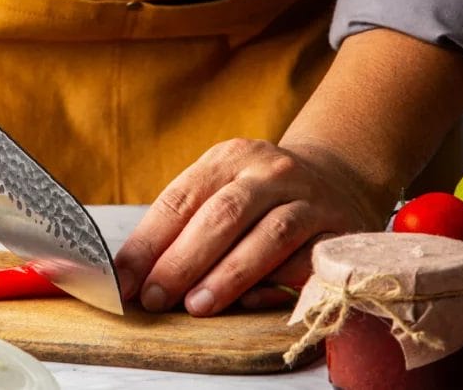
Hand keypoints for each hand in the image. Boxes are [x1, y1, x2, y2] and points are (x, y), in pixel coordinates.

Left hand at [114, 138, 391, 315]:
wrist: (339, 177)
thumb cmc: (261, 196)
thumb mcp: (222, 191)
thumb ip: (184, 227)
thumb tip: (135, 276)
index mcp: (229, 158)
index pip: (180, 199)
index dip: (148, 242)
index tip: (123, 280)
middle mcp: (270, 170)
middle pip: (221, 215)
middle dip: (183, 260)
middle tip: (154, 298)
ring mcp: (309, 198)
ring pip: (269, 235)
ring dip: (229, 274)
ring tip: (195, 305)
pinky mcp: (340, 230)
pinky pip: (308, 260)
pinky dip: (278, 283)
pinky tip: (251, 303)